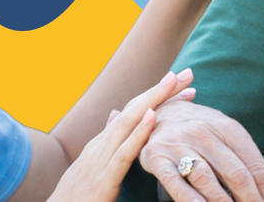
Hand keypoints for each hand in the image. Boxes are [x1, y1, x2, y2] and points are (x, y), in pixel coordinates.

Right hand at [48, 71, 196, 201]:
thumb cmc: (76, 197)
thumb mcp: (93, 165)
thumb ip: (106, 141)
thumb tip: (115, 114)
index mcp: (102, 143)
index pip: (133, 111)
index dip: (157, 96)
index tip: (180, 84)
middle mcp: (101, 145)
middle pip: (134, 110)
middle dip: (161, 90)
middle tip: (187, 73)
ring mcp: (100, 160)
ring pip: (129, 123)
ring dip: (153, 100)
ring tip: (173, 83)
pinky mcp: (103, 181)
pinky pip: (123, 154)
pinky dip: (138, 134)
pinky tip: (153, 118)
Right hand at [139, 100, 263, 201]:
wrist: (156, 110)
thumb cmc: (200, 131)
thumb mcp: (228, 139)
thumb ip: (253, 166)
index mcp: (228, 127)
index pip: (254, 165)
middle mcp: (204, 132)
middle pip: (235, 173)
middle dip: (252, 201)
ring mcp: (179, 144)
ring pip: (207, 178)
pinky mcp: (157, 157)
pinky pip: (175, 182)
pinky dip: (191, 200)